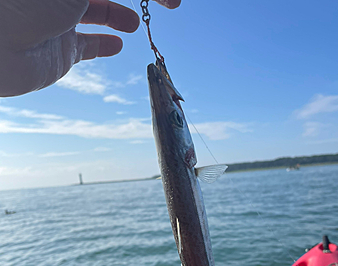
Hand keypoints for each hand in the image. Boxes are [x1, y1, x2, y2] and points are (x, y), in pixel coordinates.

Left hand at [0, 0, 180, 96]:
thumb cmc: (29, 1)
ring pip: (98, 13)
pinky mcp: (61, 50)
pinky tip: (119, 45)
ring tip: (135, 24)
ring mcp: (62, 19)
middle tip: (165, 4)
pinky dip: (105, 45)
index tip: (169, 0)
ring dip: (119, 16)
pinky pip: (88, 46)